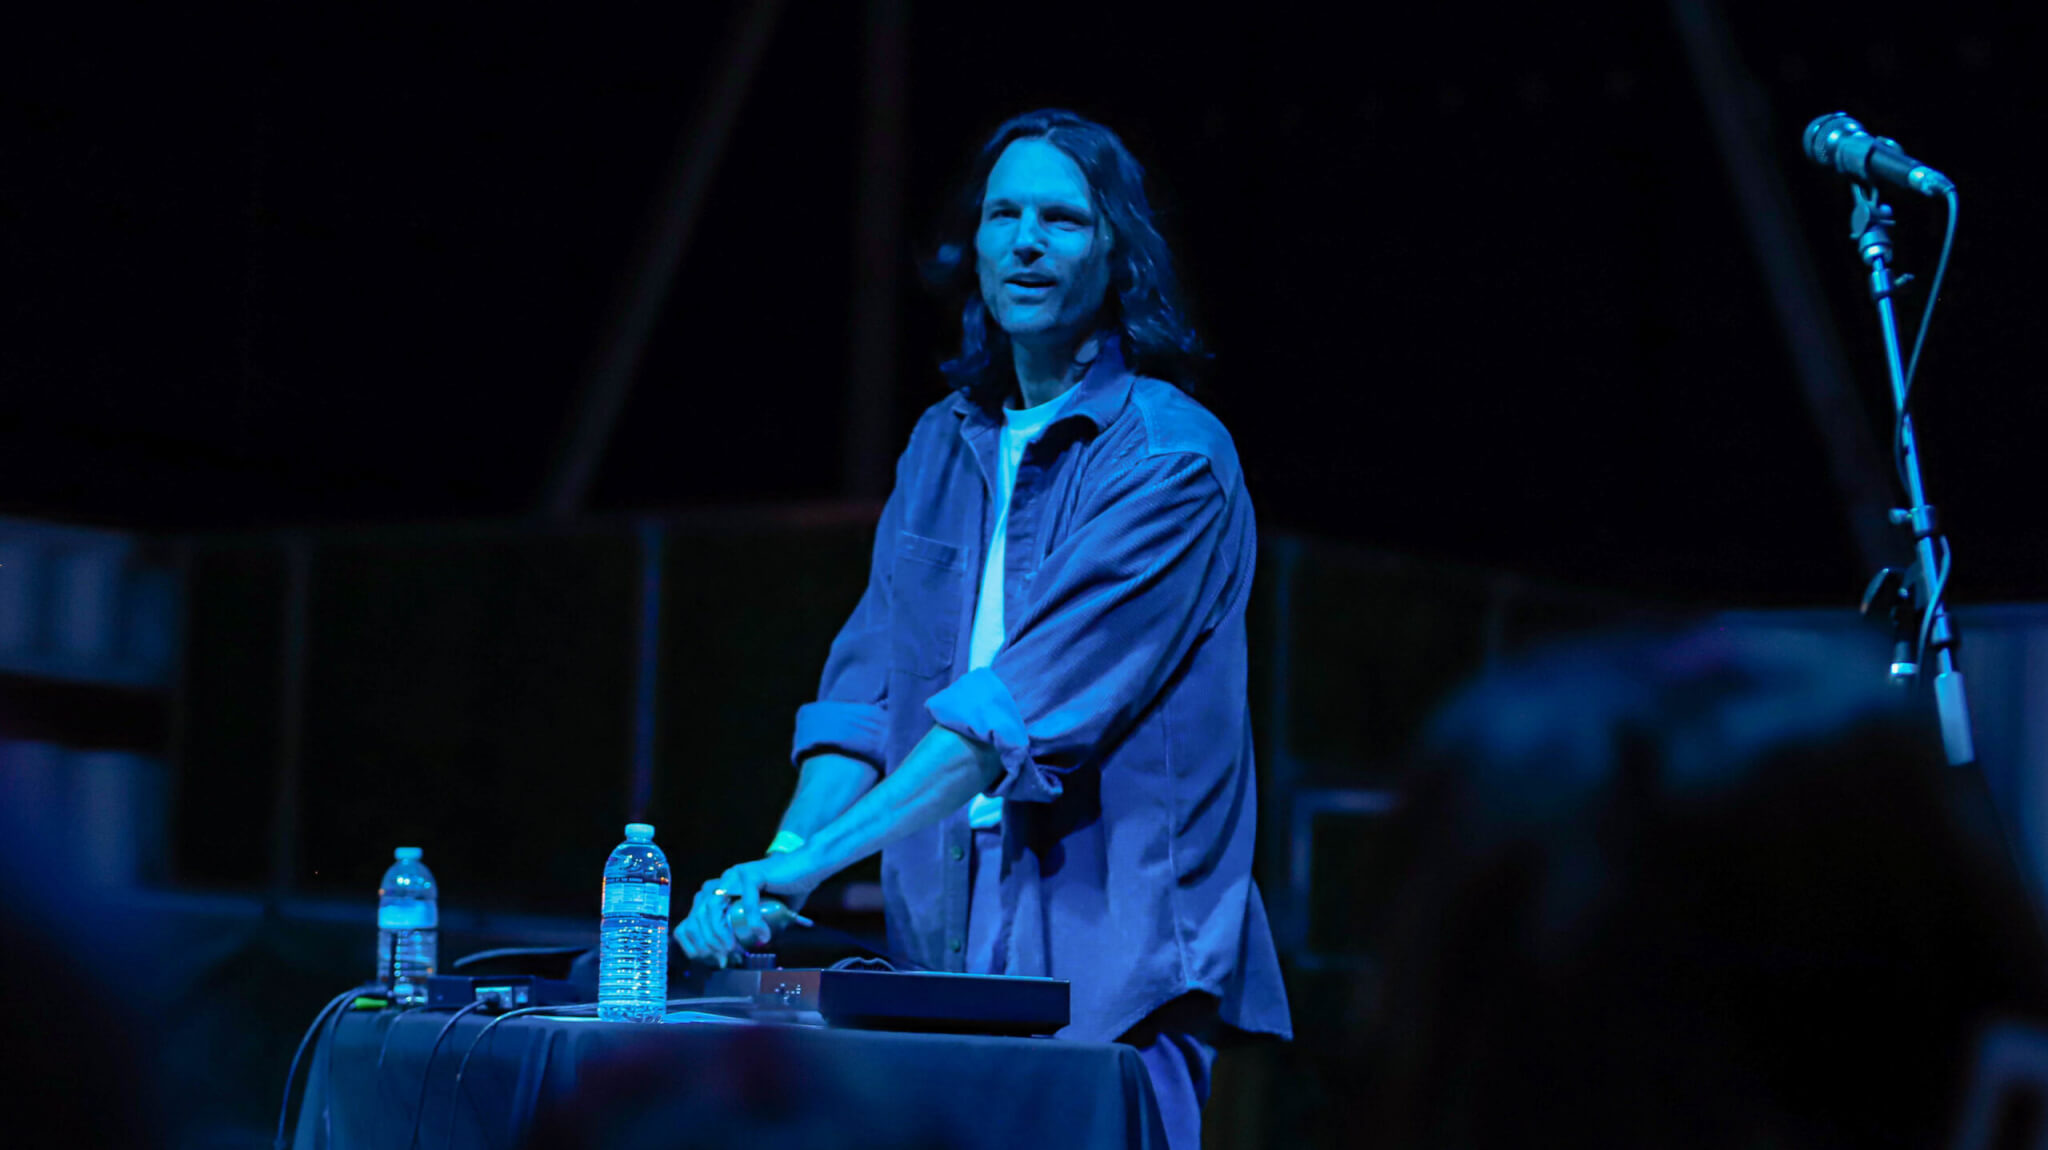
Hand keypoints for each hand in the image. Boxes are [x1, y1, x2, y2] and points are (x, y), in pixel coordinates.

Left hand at [673, 854, 816, 967]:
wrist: (809, 868)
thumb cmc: (786, 892)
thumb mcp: (760, 916)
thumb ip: (746, 929)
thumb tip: (735, 956)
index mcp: (719, 890)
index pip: (693, 917)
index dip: (697, 941)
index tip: (712, 959)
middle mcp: (721, 880)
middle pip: (699, 913)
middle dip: (707, 941)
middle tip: (723, 957)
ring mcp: (734, 874)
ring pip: (713, 906)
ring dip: (720, 931)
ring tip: (734, 948)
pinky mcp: (751, 873)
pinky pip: (746, 901)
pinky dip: (753, 921)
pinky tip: (762, 934)